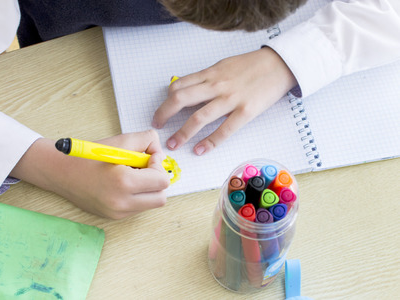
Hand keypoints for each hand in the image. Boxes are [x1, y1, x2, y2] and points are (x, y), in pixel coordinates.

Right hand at [10, 130, 169, 218]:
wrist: (60, 173)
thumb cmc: (88, 156)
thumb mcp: (120, 141)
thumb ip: (146, 140)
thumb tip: (159, 152)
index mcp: (124, 183)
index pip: (162, 181)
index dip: (158, 165)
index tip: (146, 157)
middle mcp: (122, 203)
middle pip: (161, 197)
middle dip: (157, 180)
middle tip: (142, 167)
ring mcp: (118, 213)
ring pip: (151, 204)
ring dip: (148, 189)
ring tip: (131, 175)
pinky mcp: (114, 217)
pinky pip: (138, 207)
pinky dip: (137, 195)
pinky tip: (122, 184)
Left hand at [152, 47, 296, 154]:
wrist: (280, 65)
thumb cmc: (251, 66)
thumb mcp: (224, 65)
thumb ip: (206, 78)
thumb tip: (188, 89)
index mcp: (210, 73)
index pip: (178, 86)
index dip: (165, 100)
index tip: (161, 112)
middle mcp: (216, 85)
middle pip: (181, 100)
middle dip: (164, 115)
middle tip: (158, 127)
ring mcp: (230, 99)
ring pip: (199, 117)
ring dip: (182, 133)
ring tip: (173, 144)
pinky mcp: (245, 112)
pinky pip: (224, 130)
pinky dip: (209, 142)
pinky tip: (200, 150)